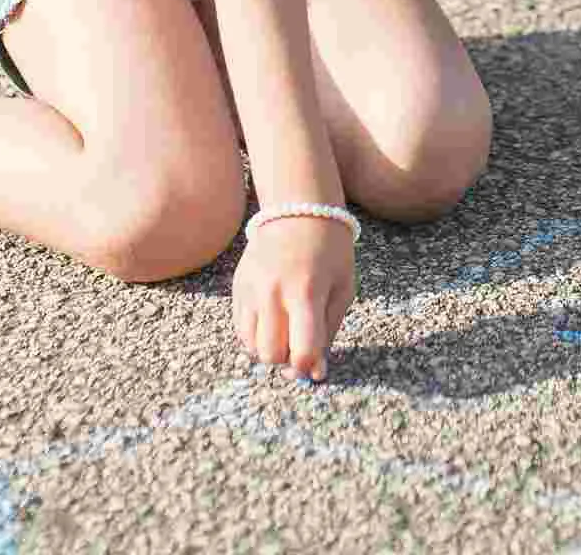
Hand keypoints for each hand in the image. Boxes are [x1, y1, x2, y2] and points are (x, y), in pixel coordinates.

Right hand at [233, 216, 356, 380]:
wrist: (299, 208)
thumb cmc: (330, 250)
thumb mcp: (343, 288)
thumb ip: (329, 331)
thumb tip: (315, 372)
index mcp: (306, 292)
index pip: (302, 351)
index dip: (310, 366)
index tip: (316, 362)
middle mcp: (273, 292)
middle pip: (270, 355)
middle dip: (287, 359)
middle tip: (300, 343)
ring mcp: (251, 289)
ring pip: (251, 347)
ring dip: (270, 348)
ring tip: (287, 327)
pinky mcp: (238, 287)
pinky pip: (241, 330)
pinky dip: (256, 334)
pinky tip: (273, 317)